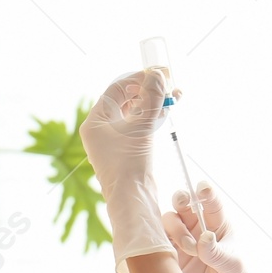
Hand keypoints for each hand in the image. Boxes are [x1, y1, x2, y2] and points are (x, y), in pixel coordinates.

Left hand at [79, 68, 175, 272]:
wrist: (133, 198)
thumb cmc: (129, 164)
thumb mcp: (141, 126)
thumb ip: (150, 98)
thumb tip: (157, 75)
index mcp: (96, 121)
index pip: (117, 88)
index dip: (138, 78)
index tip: (158, 73)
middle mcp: (102, 129)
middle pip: (127, 99)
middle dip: (149, 90)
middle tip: (170, 84)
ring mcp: (114, 140)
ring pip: (136, 113)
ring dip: (154, 103)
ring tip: (175, 96)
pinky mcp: (127, 150)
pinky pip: (140, 126)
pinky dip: (153, 117)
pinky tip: (168, 111)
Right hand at [162, 180, 271, 272]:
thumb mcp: (234, 268)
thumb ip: (219, 252)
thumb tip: (204, 238)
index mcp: (219, 227)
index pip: (211, 204)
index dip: (206, 193)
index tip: (202, 189)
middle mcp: (198, 231)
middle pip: (184, 206)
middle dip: (182, 201)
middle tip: (184, 206)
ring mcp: (180, 244)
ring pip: (168, 222)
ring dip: (175, 228)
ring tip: (189, 249)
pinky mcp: (167, 259)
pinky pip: (156, 243)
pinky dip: (156, 240)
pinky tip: (163, 247)